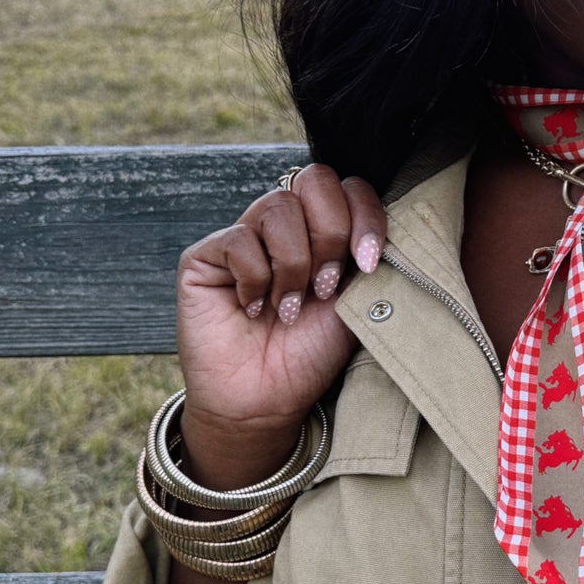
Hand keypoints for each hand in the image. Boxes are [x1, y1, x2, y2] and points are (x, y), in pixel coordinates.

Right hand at [175, 164, 386, 481]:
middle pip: (315, 180)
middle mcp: (284, 226)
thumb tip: (378, 223)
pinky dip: (255, 279)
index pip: (349, 187)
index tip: (367, 264)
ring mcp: (244, 236)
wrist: (265, 402)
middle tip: (325, 287)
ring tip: (289, 308)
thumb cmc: (311, 355)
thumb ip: (366, 256)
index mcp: (324, 231)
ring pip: (278, 207)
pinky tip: (253, 310)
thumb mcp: (355, 302)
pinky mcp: (205, 256)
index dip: (364, 216)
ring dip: (294, 264)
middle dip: (330, 234)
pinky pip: (239, 239)